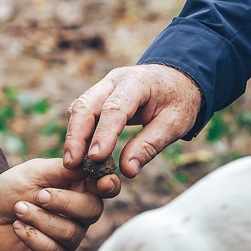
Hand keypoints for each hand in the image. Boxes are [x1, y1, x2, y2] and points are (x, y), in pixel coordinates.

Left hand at [0, 158, 119, 250]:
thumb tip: (90, 164)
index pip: (106, 187)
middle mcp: (80, 214)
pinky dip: (32, 236)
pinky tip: (17, 227)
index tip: (102, 183)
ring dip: (40, 219)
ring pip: (70, 232)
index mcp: (80, 188)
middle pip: (92, 211)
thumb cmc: (12, 189)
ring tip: (18, 209)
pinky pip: (53, 250)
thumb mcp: (35, 171)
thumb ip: (63, 169)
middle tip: (39, 195)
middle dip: (65, 203)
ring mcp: (69, 236)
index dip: (109, 186)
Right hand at [63, 64, 202, 178]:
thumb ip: (149, 146)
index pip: (114, 109)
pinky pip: (82, 113)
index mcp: (137, 82)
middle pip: (86, 105)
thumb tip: (126, 171)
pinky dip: (78, 133)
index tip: (95, 159)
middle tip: (71, 164)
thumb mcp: (174, 124)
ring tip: (72, 163)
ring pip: (79, 108)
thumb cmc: (179, 101)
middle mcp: (115, 80)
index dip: (103, 134)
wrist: (178, 79)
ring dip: (73, 136)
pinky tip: (78, 154)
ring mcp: (104, 86)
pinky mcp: (99, 96)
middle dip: (76, 135)